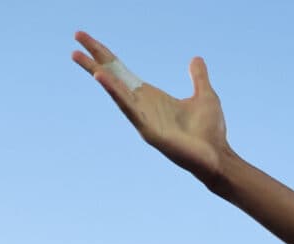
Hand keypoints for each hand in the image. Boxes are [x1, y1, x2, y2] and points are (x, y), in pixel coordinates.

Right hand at [73, 33, 231, 180]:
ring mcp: (142, 119)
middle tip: (75, 37)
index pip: (121, 71)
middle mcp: (142, 106)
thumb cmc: (210, 132)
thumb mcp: (204, 95)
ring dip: (97, 72)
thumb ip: (198, 76)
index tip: (85, 38)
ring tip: (78, 55)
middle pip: (112, 76)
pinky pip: (128, 108)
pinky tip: (101, 78)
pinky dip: (114, 92)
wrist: (218, 157)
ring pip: (115, 90)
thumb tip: (196, 58)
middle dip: (94, 56)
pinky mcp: (148, 131)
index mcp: (150, 97)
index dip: (105, 54)